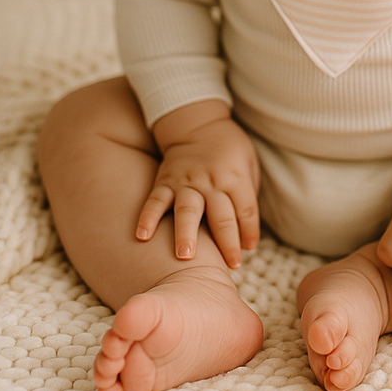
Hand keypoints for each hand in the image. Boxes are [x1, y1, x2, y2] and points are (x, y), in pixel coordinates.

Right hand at [136, 100, 259, 268]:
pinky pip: (155, 201)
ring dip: (186, 233)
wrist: (198, 124)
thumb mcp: (249, 163)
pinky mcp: (165, 182)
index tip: (249, 249)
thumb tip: (246, 232)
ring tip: (185, 256)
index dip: (249, 231)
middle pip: (221, 215)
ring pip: (187, 210)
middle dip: (227, 242)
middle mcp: (211, 181)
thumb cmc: (229, 148)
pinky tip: (142, 236)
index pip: (245, 209)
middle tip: (230, 266)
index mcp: (235, 177)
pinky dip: (148, 218)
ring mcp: (186, 182)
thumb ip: (248, 194)